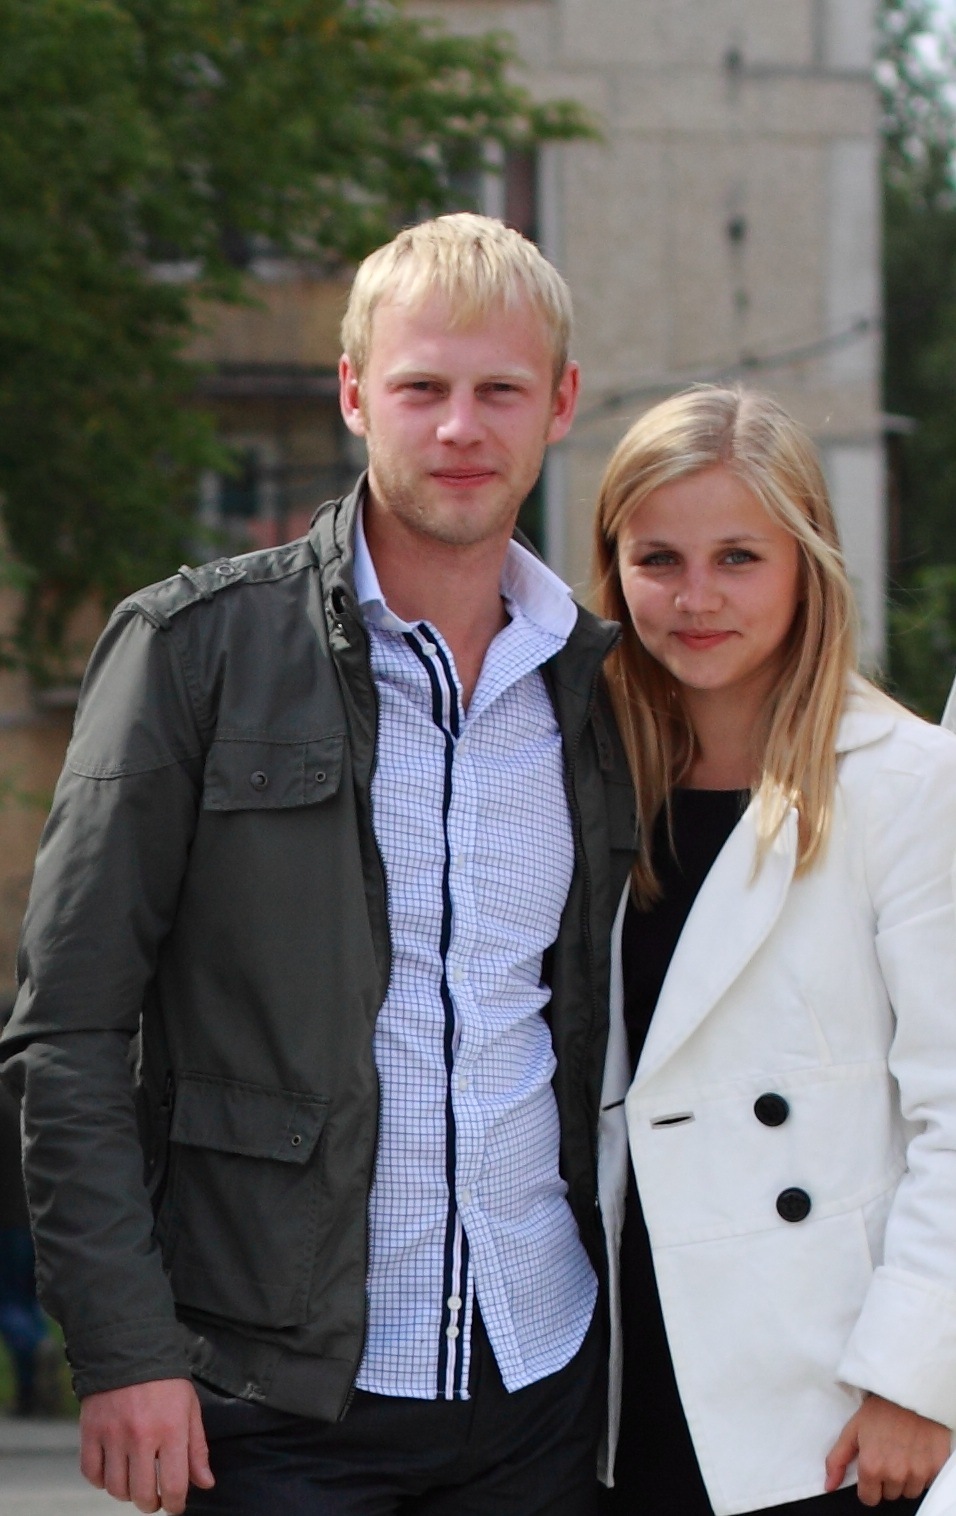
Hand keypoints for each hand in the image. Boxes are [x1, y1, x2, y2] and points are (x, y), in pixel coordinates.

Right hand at [79, 1378, 214, 1513]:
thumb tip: (205, 1484)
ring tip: (134, 1481)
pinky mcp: (90, 1431)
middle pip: (141, 1494)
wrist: (130, 1349)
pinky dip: (101, 1481)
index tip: (174, 1505)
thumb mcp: (189, 1409)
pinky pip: (91, 1474)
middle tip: (153, 1498)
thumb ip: (196, 1449)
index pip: (173, 1486)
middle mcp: (141, 1436)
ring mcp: (113, 1435)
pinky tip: (113, 1471)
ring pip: (115, 1488)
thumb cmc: (166, 1382)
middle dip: (150, 1503)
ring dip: (126, 1493)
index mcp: (171, 1430)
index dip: (174, 1505)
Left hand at [824, 1393, 950, 1505]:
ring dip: (906, 1478)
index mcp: (872, 1467)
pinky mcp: (937, 1467)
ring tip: (903, 1452)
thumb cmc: (879, 1409)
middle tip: (888, 1454)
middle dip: (887, 1479)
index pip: (869, 1498)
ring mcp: (919, 1472)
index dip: (868, 1485)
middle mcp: (896, 1474)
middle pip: (890, 1494)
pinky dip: (923, 1472)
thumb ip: (837, 1460)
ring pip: (909, 1491)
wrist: (909, 1391)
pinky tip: (917, 1452)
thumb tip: (829, 1486)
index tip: (872, 1469)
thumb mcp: (851, 1430)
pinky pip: (928, 1482)